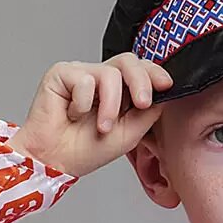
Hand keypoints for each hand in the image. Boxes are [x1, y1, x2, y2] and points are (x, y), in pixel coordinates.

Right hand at [9, 55, 173, 178]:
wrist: (55, 161)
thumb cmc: (85, 150)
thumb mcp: (129, 134)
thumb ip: (147, 113)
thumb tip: (165, 94)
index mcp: (117, 91)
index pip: (139, 70)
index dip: (154, 73)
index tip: (167, 85)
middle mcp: (100, 78)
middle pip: (128, 61)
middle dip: (140, 80)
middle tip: (142, 102)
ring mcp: (81, 73)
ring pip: (109, 73)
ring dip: (109, 105)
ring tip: (101, 126)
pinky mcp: (62, 73)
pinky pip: (83, 80)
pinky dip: (82, 104)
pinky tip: (72, 115)